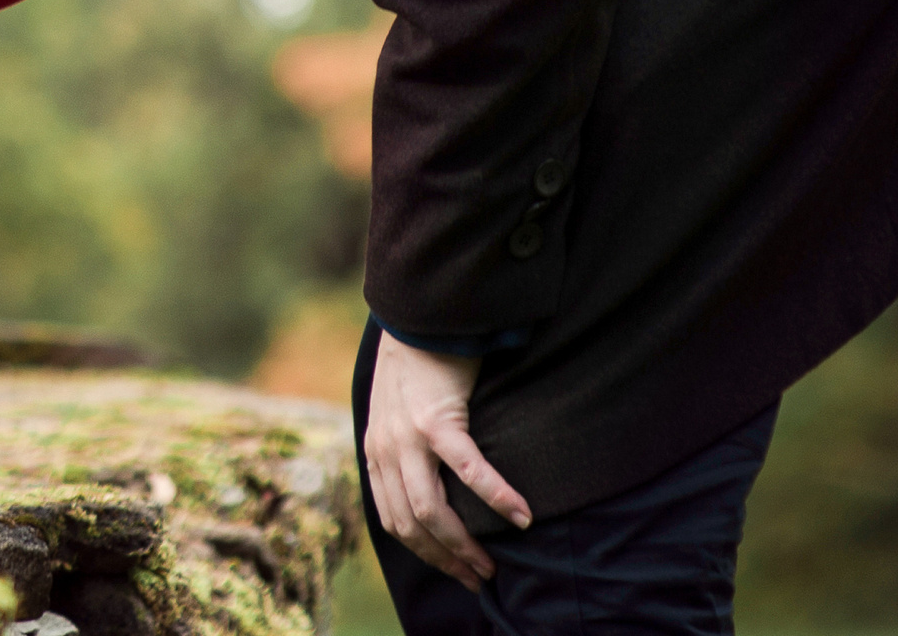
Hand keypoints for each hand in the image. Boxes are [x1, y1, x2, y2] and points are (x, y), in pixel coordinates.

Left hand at [362, 331, 532, 589]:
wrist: (418, 318)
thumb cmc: (420, 369)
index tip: (455, 572)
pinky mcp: (435, 419)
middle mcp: (385, 450)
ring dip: (464, 543)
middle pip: (411, 524)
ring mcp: (407, 436)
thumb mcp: (399, 415)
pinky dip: (495, 497)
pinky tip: (521, 516)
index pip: (394, 520)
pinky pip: (468, 469)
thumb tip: (438, 493)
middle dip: (445, 559)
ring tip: (492, 563)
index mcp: (376, 453)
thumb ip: (409, 452)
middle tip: (477, 578)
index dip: (425, 553)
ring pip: (431, 509)